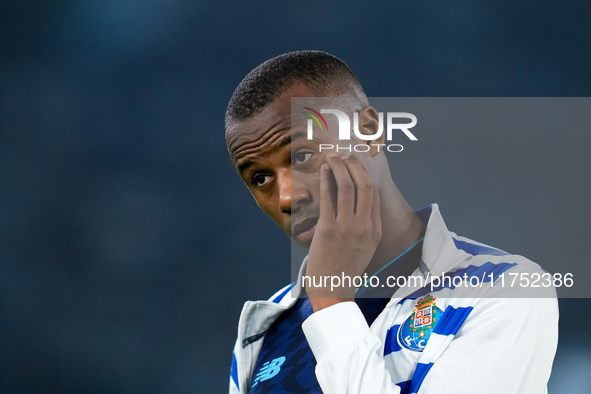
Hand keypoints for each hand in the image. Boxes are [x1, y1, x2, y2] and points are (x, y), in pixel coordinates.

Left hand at [305, 154, 381, 311]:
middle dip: (355, 165)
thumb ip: (365, 225)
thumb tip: (357, 205)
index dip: (365, 174)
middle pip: (365, 185)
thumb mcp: (365, 246)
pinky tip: (324, 170)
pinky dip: (327, 180)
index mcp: (375, 229)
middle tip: (345, 156)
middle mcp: (365, 226)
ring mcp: (347, 227)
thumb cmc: (345, 267)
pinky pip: (329, 198)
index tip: (355, 164)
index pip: (374, 194)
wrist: (333, 289)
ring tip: (332, 157)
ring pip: (348, 187)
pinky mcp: (329, 230)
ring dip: (339, 167)